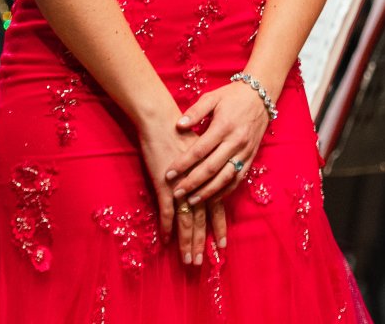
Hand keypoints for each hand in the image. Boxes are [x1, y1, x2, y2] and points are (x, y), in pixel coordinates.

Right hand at [136, 108, 204, 261]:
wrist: (162, 120)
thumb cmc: (181, 131)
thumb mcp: (200, 150)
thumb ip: (206, 167)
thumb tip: (207, 181)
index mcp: (208, 177)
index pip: (217, 207)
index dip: (219, 227)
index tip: (223, 245)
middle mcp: (197, 184)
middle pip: (202, 220)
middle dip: (201, 243)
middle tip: (200, 263)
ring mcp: (181, 186)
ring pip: (187, 221)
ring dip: (187, 242)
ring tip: (188, 260)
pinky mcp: (164, 185)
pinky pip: (167, 212)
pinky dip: (167, 227)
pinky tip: (166, 241)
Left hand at [168, 80, 269, 206]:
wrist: (261, 96)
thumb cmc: (233, 96)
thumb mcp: (212, 97)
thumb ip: (195, 111)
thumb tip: (178, 125)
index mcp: (224, 126)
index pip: (200, 150)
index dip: (183, 164)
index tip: (168, 174)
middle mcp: (236, 141)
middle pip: (211, 168)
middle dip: (192, 183)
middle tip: (176, 193)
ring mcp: (245, 152)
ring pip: (225, 178)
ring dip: (208, 192)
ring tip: (191, 201)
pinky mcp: (251, 158)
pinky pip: (237, 179)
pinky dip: (224, 191)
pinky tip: (212, 198)